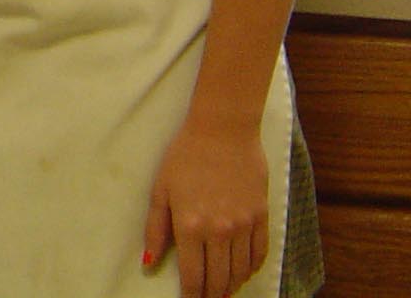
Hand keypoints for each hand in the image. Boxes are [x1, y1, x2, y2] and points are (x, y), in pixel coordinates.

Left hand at [143, 116, 269, 297]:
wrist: (223, 130)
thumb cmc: (185, 156)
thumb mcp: (161, 189)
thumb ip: (155, 229)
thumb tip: (149, 263)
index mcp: (191, 226)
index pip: (194, 277)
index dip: (192, 296)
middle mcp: (220, 231)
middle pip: (219, 280)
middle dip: (211, 295)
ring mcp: (244, 225)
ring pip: (240, 272)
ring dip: (231, 286)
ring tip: (222, 290)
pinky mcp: (262, 216)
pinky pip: (260, 254)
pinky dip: (251, 269)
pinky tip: (242, 271)